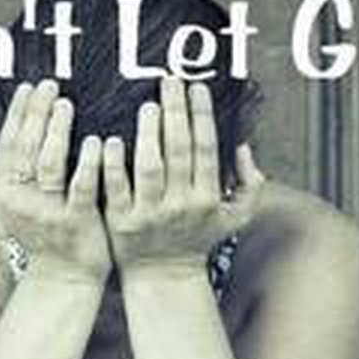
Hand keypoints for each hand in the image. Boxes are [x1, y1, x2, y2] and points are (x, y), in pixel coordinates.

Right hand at [0, 79, 110, 283]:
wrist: (63, 280)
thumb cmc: (45, 240)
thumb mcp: (16, 214)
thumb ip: (5, 186)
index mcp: (6, 194)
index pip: (8, 146)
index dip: (17, 115)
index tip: (28, 88)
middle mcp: (21, 202)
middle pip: (26, 150)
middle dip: (36, 114)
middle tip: (50, 87)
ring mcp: (48, 213)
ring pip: (49, 166)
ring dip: (56, 132)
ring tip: (66, 105)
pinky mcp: (75, 223)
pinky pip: (80, 188)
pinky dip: (87, 163)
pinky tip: (96, 141)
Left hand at [102, 75, 266, 273]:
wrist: (164, 277)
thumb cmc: (197, 241)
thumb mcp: (234, 218)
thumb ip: (249, 184)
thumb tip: (244, 149)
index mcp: (206, 199)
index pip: (206, 149)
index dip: (202, 116)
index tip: (196, 87)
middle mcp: (179, 206)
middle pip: (178, 151)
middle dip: (176, 113)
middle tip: (170, 81)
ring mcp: (149, 214)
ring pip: (150, 167)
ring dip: (149, 134)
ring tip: (148, 106)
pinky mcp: (121, 222)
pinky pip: (117, 188)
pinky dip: (113, 164)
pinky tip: (109, 139)